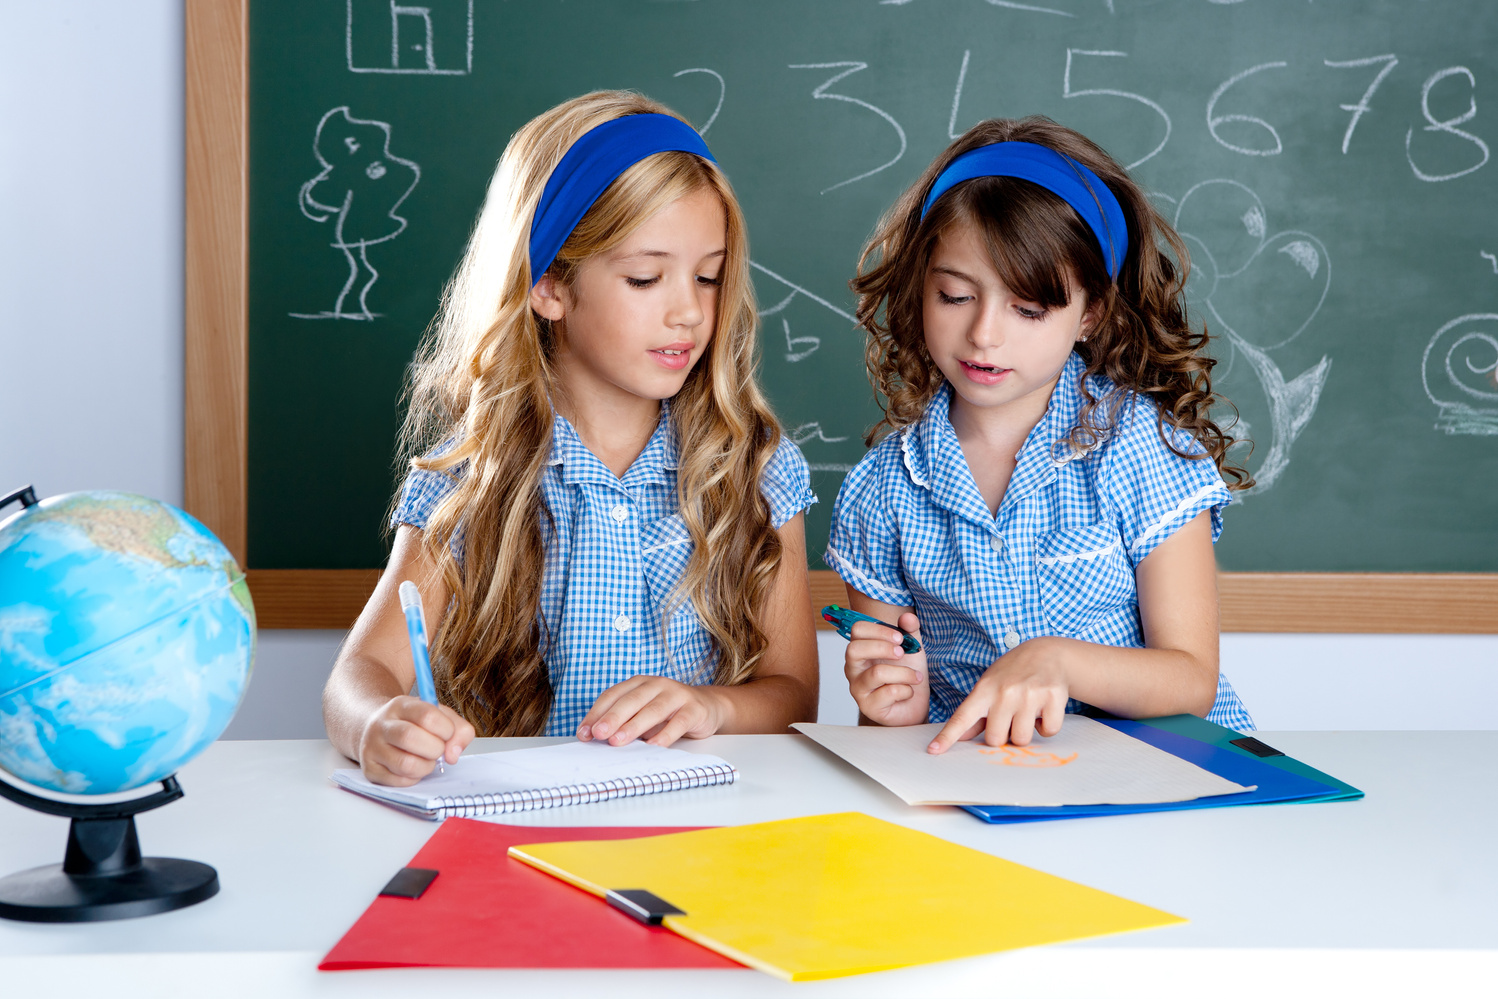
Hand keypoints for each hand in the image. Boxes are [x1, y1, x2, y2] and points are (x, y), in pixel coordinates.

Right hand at [358, 696, 474, 785]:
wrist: (375, 730)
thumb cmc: (413, 724)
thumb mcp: (437, 715)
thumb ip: (458, 729)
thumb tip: (453, 754)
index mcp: (400, 705)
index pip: (427, 715)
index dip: (446, 729)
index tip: (448, 734)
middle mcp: (381, 725)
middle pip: (410, 737)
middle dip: (435, 749)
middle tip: (438, 749)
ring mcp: (372, 748)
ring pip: (405, 764)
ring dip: (426, 767)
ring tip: (427, 760)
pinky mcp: (370, 770)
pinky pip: (399, 781)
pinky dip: (415, 778)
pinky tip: (414, 768)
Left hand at [578, 676, 729, 746]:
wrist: (705, 707)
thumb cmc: (667, 712)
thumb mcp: (641, 713)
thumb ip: (622, 722)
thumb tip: (596, 737)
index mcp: (638, 683)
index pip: (612, 696)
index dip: (596, 713)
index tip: (584, 732)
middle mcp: (656, 685)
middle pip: (631, 700)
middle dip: (612, 718)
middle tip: (598, 734)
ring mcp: (676, 695)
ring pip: (653, 710)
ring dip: (634, 726)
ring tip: (618, 741)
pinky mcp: (694, 709)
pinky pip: (678, 722)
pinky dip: (665, 735)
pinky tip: (653, 746)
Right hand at [845, 612, 929, 726]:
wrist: (914, 706)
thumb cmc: (906, 675)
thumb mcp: (912, 648)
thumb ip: (910, 630)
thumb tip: (907, 618)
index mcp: (861, 650)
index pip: (857, 630)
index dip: (879, 630)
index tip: (900, 637)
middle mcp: (854, 668)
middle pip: (854, 650)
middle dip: (883, 648)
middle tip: (902, 653)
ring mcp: (858, 689)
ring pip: (877, 673)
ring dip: (904, 673)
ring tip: (916, 677)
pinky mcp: (868, 707)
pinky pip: (889, 693)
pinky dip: (906, 690)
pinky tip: (909, 692)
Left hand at [928, 637, 1069, 753]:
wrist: (1047, 653)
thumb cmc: (1013, 674)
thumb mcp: (990, 686)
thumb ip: (977, 713)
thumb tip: (959, 737)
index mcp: (984, 690)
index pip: (962, 717)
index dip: (947, 736)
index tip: (933, 750)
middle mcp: (1005, 692)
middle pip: (996, 739)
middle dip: (1003, 734)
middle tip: (1009, 717)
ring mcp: (1030, 695)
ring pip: (1022, 739)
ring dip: (1025, 731)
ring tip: (1026, 712)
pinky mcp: (1053, 698)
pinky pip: (1047, 731)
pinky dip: (1046, 726)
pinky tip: (1043, 710)